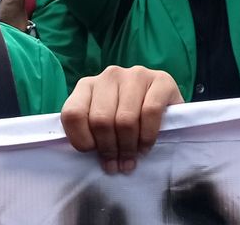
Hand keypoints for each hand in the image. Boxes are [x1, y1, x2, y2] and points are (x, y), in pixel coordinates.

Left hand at [60, 65, 182, 174]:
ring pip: (125, 119)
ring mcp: (135, 75)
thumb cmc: (129, 118)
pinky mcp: (161, 80)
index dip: (81, 139)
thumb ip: (91, 132)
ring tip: (131, 159)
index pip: (73, 113)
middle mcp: (110, 75)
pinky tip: (146, 146)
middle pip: (101, 120)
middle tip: (117, 165)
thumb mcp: (104, 122)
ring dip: (128, 146)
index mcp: (87, 85)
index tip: (93, 153)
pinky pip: (150, 112)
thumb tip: (91, 159)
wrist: (166, 104)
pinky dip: (147, 136)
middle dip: (109, 149)